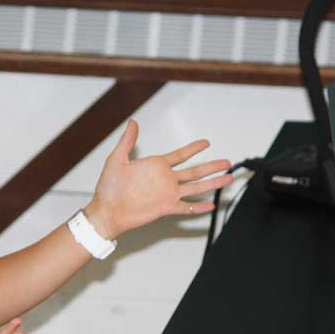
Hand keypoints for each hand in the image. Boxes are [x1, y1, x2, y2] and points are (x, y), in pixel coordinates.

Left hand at [83, 119, 233, 238]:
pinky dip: (199, 207)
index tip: (206, 143)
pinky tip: (211, 204)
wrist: (106, 210)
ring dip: (212, 183)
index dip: (193, 149)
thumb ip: (127, 141)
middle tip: (227, 162)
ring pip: (196, 187)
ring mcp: (167, 194)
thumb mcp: (117, 159)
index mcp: (156, 166)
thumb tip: (133, 122)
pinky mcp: (165, 208)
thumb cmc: (108, 188)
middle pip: (194, 171)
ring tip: (228, 178)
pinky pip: (186, 207)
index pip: (179, 155)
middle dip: (211, 167)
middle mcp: (165, 180)